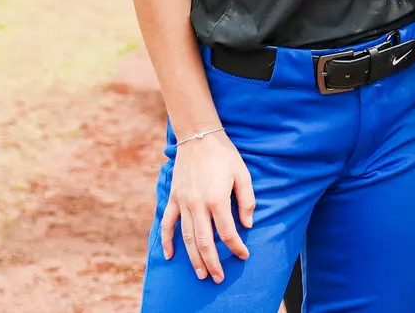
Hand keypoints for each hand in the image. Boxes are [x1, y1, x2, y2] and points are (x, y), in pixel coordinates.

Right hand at [159, 132, 254, 282]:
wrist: (198, 137)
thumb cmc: (224, 155)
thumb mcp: (242, 174)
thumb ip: (246, 200)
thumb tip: (248, 224)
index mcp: (217, 199)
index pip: (228, 232)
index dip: (237, 247)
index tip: (244, 255)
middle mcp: (198, 205)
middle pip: (205, 242)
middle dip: (213, 262)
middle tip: (219, 278)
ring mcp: (183, 203)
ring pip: (187, 238)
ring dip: (194, 258)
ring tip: (201, 274)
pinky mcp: (174, 199)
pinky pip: (167, 224)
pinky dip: (167, 241)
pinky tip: (170, 256)